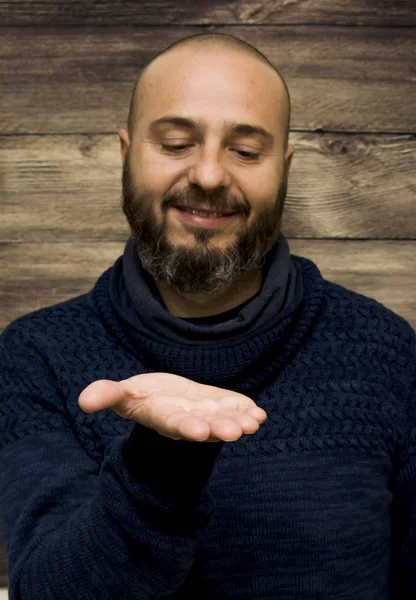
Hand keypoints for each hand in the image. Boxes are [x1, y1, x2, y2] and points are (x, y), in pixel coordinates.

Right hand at [78, 372, 266, 442]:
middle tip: (235, 432)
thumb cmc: (141, 397)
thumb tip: (84, 400)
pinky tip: (259, 413)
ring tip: (254, 422)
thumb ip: (107, 395)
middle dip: (219, 428)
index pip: (174, 424)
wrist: (162, 398)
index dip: (185, 426)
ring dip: (239, 421)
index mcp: (163, 417)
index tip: (197, 431)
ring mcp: (206, 413)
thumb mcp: (122, 394)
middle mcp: (188, 420)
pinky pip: (234, 408)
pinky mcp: (219, 403)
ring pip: (224, 420)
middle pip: (205, 426)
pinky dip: (247, 410)